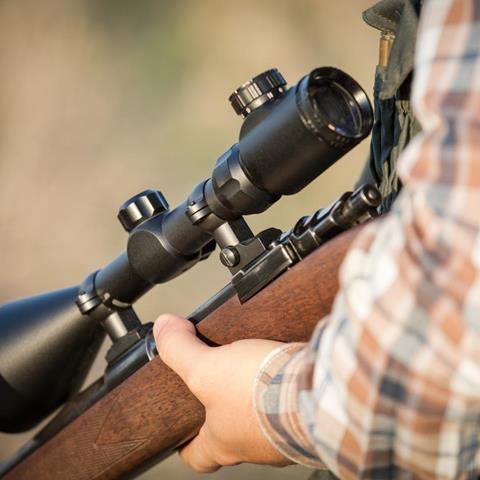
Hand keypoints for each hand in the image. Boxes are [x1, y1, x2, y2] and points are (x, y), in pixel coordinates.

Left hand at [153, 313, 290, 472]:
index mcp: (223, 442)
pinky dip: (283, 391)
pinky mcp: (304, 417)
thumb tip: (163, 329)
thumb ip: (180, 349)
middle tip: (219, 383)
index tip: (180, 428)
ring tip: (254, 368)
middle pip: (229, 434)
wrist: (315, 390)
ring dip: (256, 399)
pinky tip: (282, 369)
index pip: (196, 455)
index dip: (184, 442)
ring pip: (260, 420)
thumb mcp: (207, 369)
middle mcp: (252, 445)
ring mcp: (280, 434)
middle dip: (222, 410)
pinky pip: (288, 406)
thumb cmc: (259, 394)